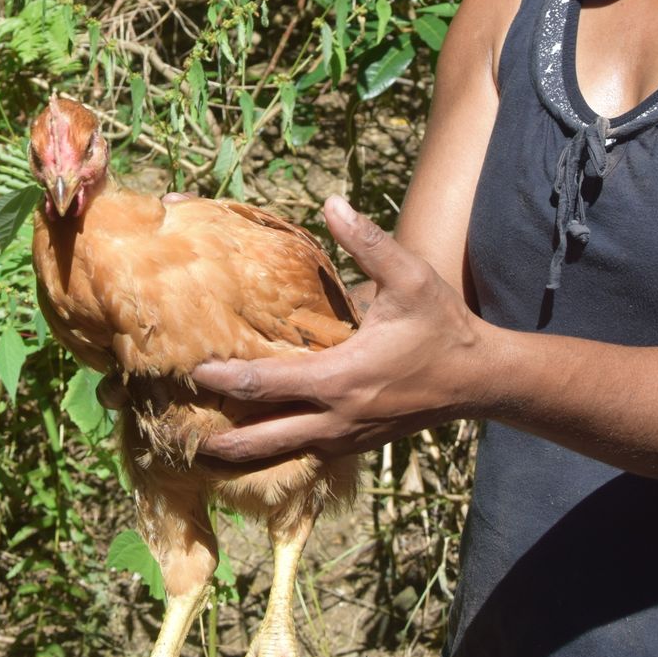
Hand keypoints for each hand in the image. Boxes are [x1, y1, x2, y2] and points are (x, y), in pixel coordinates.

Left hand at [190, 195, 487, 461]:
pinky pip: (305, 453)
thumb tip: (332, 202)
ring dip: (245, 454)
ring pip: (282, 455)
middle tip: (179, 437)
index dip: (225, 378)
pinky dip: (276, 452)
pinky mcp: (355, 444)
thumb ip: (368, 243)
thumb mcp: (410, 279)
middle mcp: (336, 417)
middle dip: (221, 443)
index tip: (192, 370)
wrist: (478, 380)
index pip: (268, 383)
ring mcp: (345, 438)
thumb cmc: (441, 327)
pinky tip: (254, 447)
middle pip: (263, 440)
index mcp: (341, 378)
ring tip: (203, 450)